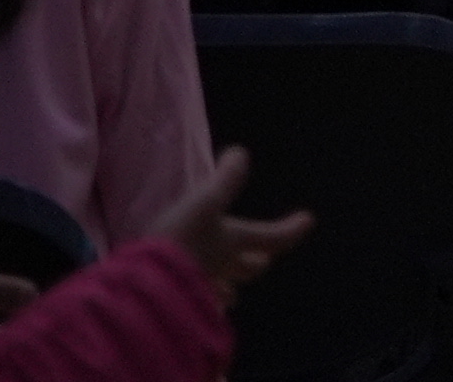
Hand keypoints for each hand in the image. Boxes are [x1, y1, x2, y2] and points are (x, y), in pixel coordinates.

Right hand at [153, 146, 313, 293]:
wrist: (143, 285)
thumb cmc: (180, 240)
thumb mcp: (204, 203)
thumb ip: (225, 180)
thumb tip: (242, 154)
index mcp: (233, 243)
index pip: (272, 238)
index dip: (291, 229)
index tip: (309, 220)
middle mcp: (222, 266)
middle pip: (248, 267)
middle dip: (257, 260)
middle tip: (266, 257)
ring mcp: (200, 286)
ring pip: (223, 288)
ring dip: (229, 283)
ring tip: (232, 288)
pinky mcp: (176, 298)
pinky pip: (195, 298)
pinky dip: (200, 295)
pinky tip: (194, 296)